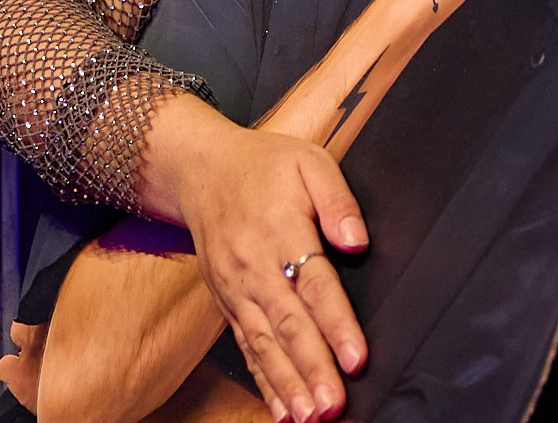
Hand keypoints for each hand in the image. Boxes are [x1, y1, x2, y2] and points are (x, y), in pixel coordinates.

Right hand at [154, 99, 370, 422]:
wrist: (200, 169)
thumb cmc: (263, 165)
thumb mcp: (309, 161)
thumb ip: (337, 200)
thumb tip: (357, 241)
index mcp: (280, 229)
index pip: (314, 284)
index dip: (335, 324)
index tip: (355, 357)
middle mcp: (253, 266)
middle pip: (287, 324)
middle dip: (312, 368)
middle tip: (333, 405)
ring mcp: (235, 288)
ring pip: (264, 344)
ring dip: (287, 385)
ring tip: (309, 416)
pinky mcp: (226, 302)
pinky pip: (246, 347)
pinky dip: (264, 382)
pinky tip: (282, 409)